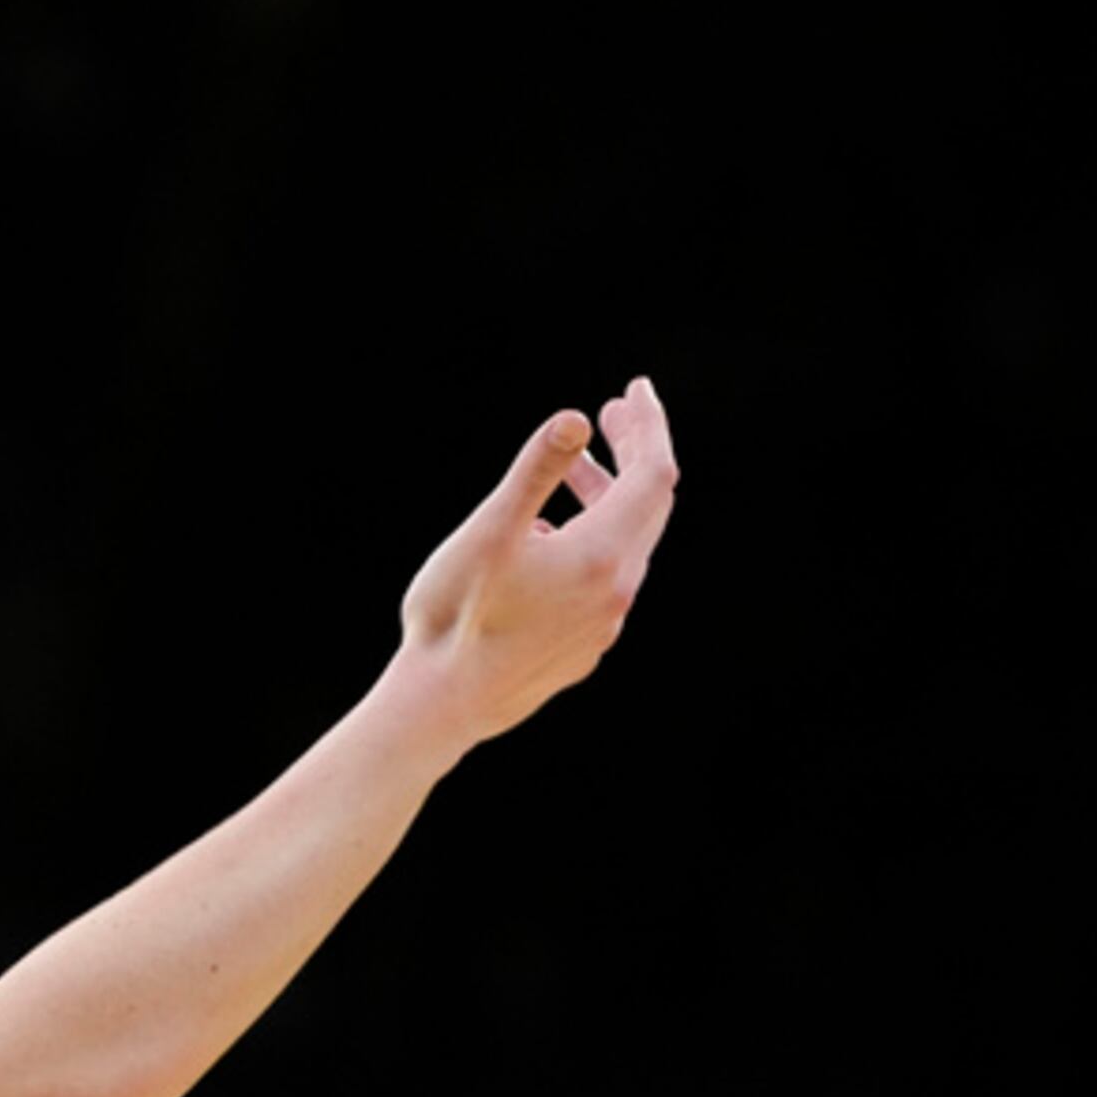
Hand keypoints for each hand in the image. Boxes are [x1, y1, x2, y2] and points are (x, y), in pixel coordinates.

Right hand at [395, 376, 680, 748]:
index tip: (634, 390)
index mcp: (602, 556)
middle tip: (612, 416)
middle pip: (649, 506)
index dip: (649, 427)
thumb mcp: (489, 531)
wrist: (442, 706)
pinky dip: (594, 541)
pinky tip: (550, 542)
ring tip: (576, 474)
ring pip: (627, 544)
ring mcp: (603, 623)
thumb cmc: (456, 616)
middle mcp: (616, 590)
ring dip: (610, 499)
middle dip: (635, 454)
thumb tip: (575, 418)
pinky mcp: (583, 647)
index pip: (653, 474)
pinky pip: (605, 580)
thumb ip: (535, 472)